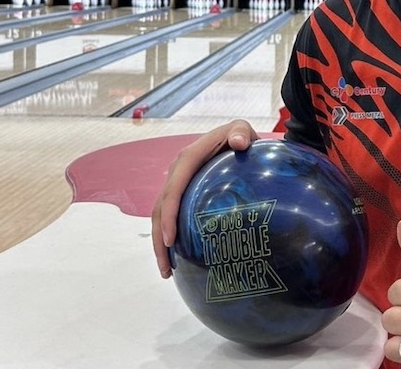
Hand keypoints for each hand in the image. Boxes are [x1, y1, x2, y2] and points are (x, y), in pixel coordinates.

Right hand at [151, 119, 258, 277]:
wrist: (237, 138)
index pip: (173, 190)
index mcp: (187, 158)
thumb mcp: (241, 129)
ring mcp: (177, 183)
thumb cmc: (240, 136)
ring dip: (160, 244)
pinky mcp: (182, 194)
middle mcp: (177, 172)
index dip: (168, 215)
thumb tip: (239, 142)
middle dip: (158, 239)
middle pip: (160, 209)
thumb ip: (241, 133)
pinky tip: (178, 259)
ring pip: (160, 217)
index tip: (170, 240)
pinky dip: (169, 237)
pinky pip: (171, 216)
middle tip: (166, 269)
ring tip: (167, 271)